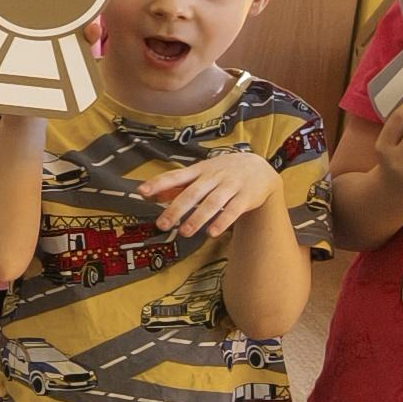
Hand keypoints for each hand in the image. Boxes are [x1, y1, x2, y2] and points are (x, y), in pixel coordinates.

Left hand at [137, 147, 280, 239]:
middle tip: (162, 224)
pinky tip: (211, 233)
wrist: (261, 168)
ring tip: (184, 232)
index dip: (159, 183)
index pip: (176, 176)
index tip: (142, 191)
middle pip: (193, 193)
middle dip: (176, 209)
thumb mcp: (201, 174)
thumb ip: (176, 185)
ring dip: (197, 218)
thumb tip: (148, 194)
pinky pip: (234, 210)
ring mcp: (231, 186)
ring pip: (212, 202)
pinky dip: (222, 221)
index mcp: (200, 170)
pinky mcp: (246, 197)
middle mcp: (214, 176)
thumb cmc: (223, 173)